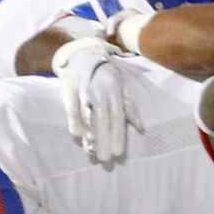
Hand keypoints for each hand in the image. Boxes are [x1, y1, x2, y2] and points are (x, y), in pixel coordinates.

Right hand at [51, 35, 141, 166]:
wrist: (85, 54)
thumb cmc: (106, 75)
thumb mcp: (122, 89)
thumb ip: (130, 109)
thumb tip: (141, 129)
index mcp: (116, 95)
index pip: (119, 119)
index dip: (118, 136)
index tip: (118, 154)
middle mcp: (103, 93)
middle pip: (105, 119)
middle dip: (105, 140)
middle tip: (105, 159)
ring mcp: (87, 90)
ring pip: (90, 115)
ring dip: (91, 133)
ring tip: (91, 150)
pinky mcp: (71, 88)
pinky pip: (73, 106)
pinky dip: (75, 119)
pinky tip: (76, 134)